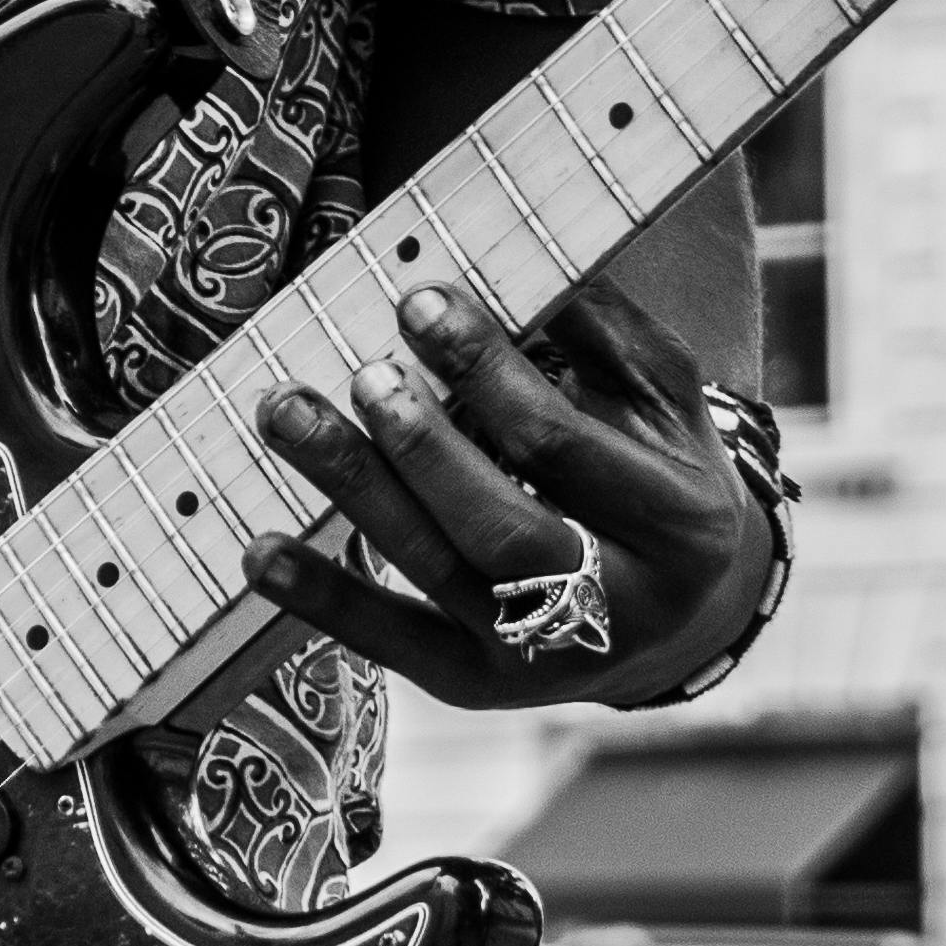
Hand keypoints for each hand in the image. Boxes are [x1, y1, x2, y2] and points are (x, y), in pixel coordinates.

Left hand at [247, 272, 767, 715]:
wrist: (684, 612)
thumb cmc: (660, 472)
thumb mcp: (660, 400)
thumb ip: (598, 333)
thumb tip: (506, 259)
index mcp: (679, 521)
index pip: (564, 446)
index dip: (488, 374)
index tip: (418, 301)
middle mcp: (619, 605)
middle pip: (501, 526)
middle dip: (422, 448)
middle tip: (361, 374)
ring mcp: (542, 658)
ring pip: (438, 575)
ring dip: (356, 493)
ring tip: (288, 416)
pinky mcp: (479, 686)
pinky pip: (392, 645)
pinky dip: (323, 597)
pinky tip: (261, 549)